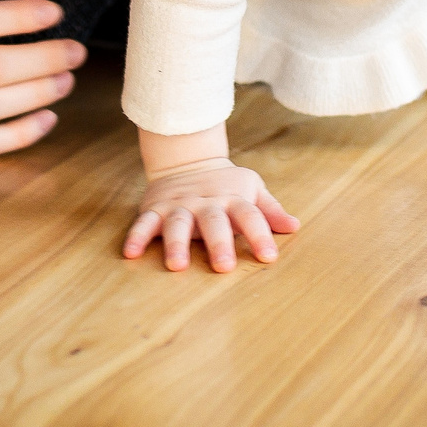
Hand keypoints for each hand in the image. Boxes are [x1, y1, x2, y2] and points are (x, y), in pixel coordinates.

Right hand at [122, 158, 299, 272]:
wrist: (186, 159)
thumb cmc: (226, 184)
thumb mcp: (251, 189)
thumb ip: (270, 210)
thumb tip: (295, 226)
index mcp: (232, 199)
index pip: (250, 216)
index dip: (260, 235)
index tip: (269, 257)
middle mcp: (206, 202)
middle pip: (213, 222)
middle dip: (218, 243)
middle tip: (223, 267)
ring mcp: (179, 205)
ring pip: (177, 224)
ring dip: (176, 244)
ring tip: (176, 266)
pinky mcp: (155, 209)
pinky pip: (144, 223)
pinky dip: (137, 236)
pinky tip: (131, 254)